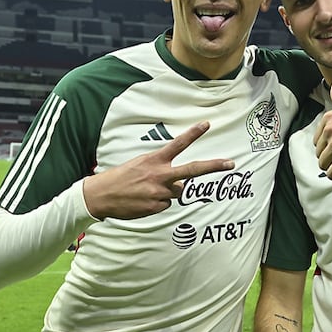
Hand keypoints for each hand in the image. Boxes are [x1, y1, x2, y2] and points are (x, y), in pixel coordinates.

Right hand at [83, 121, 234, 218]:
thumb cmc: (121, 178)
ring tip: (147, 190)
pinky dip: (158, 203)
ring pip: (177, 191)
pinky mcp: (156, 207)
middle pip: (192, 170)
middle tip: (230, 163)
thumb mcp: (139, 164)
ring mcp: (159, 192)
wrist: (101, 195)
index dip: (193, 134)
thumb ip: (160, 168)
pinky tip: (143, 200)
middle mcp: (160, 175)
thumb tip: (180, 182)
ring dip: (168, 191)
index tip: (206, 124)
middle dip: (213, 166)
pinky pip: (166, 204)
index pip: (178, 144)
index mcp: (154, 160)